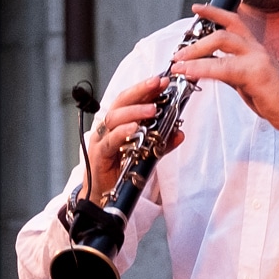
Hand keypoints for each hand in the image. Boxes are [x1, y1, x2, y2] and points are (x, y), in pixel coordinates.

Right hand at [83, 73, 183, 190]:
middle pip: (121, 102)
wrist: (105, 198)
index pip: (131, 99)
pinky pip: (110, 141)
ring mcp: (102, 140)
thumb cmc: (122, 172)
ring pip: (114, 118)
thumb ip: (161, 142)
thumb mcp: (147, 154)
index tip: (163, 80)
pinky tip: (135, 128)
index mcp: (119, 123)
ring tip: (153, 109)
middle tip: (159, 84)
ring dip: (135, 111)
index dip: (146, 88)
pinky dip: (122, 133)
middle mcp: (108, 128)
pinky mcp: (99, 155)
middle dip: (141, 90)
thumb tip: (180, 132)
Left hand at [172, 3, 278, 135]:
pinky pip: (224, 67)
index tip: (197, 8)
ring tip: (179, 62)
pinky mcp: (256, 74)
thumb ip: (228, 70)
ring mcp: (257, 59)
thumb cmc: (273, 98)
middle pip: (224, 31)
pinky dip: (203, 69)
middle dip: (197, 39)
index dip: (215, 13)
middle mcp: (256, 49)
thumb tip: (207, 67)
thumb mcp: (246, 81)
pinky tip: (191, 73)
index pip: (234, 22)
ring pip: (222, 42)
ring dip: (196, 51)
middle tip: (178, 53)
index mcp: (254, 48)